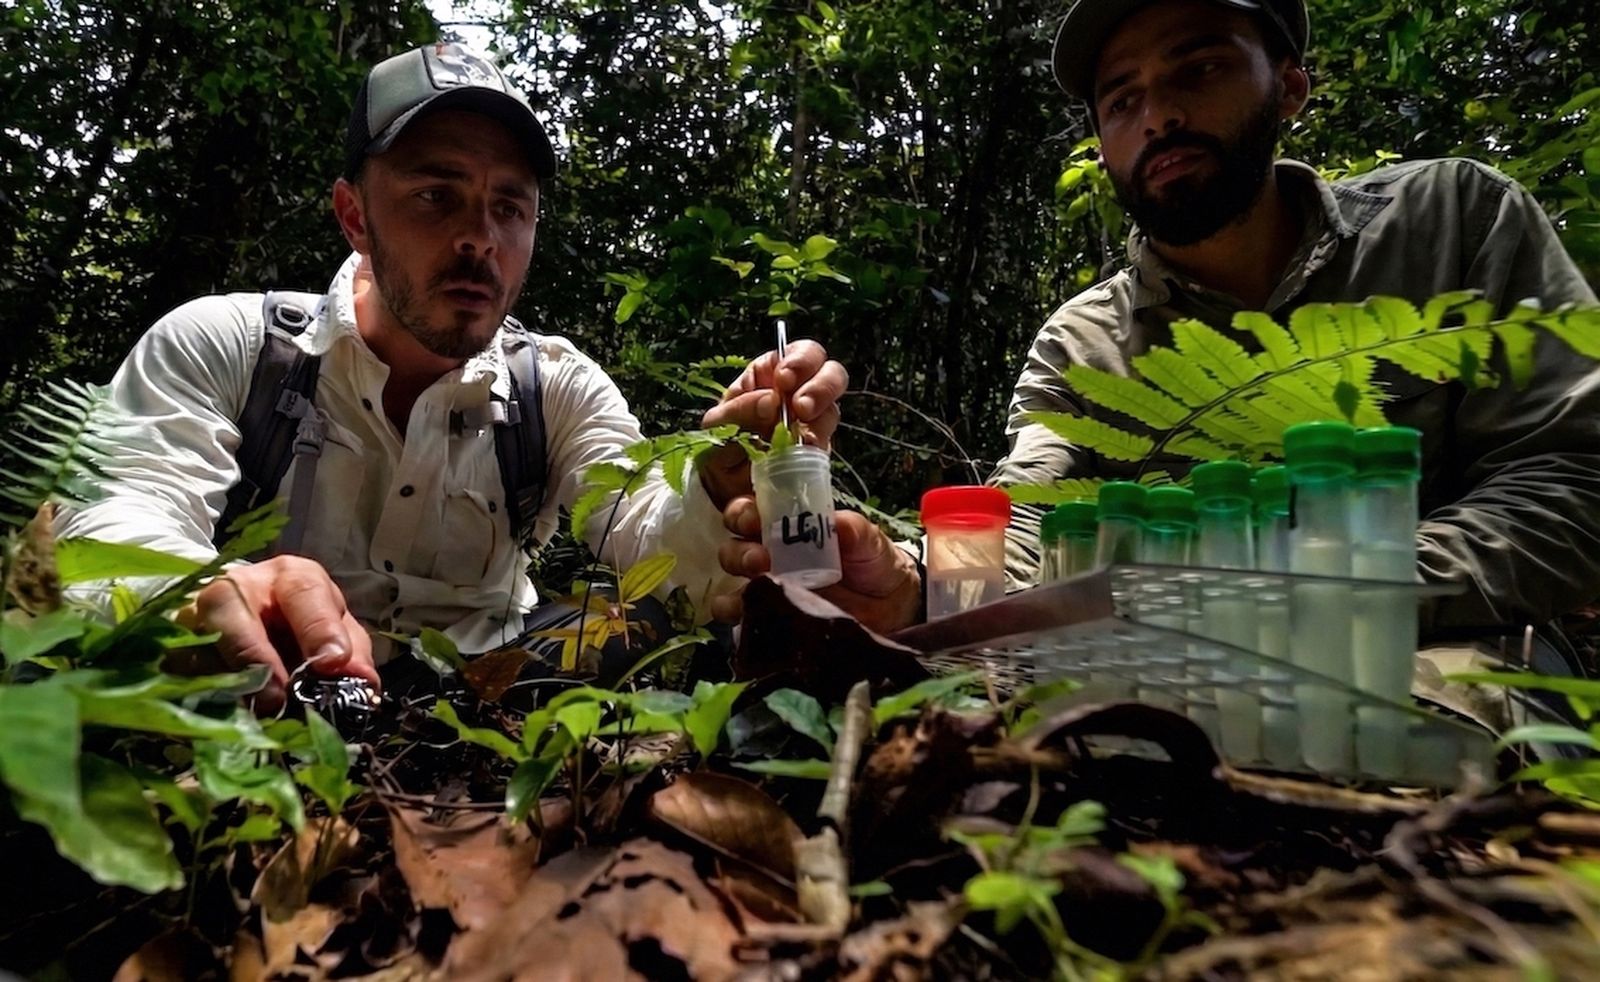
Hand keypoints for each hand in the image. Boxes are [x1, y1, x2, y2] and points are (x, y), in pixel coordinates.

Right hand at [181, 556, 378, 712]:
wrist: (247, 617)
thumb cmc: (300, 624)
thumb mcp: (336, 630)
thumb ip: (354, 654)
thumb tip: (364, 685)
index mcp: (290, 577)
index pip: (304, 592)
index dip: (318, 628)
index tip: (333, 664)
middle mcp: (237, 586)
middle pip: (230, 606)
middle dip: (255, 656)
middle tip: (279, 700)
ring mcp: (195, 613)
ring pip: (196, 641)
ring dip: (225, 683)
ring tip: (254, 714)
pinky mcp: (170, 644)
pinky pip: (176, 670)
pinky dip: (199, 695)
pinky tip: (224, 714)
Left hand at [698, 339, 847, 507]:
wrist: (722, 492)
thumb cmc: (718, 449)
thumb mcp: (717, 428)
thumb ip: (739, 412)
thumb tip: (770, 400)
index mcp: (770, 377)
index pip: (796, 354)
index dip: (800, 360)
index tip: (785, 380)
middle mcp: (797, 395)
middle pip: (830, 373)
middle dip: (821, 386)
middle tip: (801, 407)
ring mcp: (811, 423)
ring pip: (832, 407)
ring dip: (822, 418)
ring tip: (804, 435)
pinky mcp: (818, 451)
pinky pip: (828, 442)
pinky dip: (820, 446)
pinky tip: (805, 452)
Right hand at [712, 503, 921, 634]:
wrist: (892, 609)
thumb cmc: (873, 564)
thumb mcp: (870, 543)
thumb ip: (856, 530)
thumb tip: (840, 522)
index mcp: (786, 530)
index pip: (749, 514)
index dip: (742, 513)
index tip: (752, 519)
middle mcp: (769, 559)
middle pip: (732, 550)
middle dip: (738, 552)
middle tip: (759, 560)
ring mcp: (768, 594)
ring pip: (730, 589)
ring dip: (733, 590)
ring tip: (758, 592)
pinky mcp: (772, 624)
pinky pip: (742, 626)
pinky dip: (739, 623)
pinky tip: (750, 621)